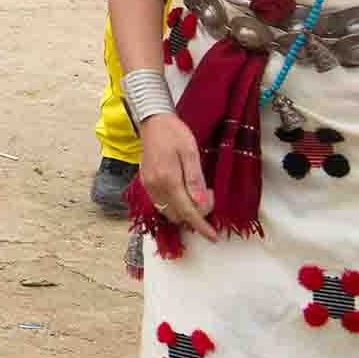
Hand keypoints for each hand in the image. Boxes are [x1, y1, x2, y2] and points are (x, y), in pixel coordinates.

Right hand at [138, 112, 218, 241]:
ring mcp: (148, 185)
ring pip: (168, 211)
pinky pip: (160, 203)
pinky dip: (174, 204)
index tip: (213, 236)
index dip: (202, 226)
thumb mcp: (191, 153)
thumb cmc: (174, 133)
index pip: (187, 211)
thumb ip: (195, 180)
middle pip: (177, 215)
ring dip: (184, 210)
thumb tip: (201, 204)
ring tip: (196, 191)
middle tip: (207, 194)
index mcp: (168, 179)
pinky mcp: (145, 182)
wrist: (152, 121)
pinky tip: (183, 190)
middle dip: (195, 214)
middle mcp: (155, 186)